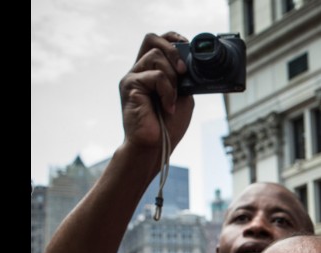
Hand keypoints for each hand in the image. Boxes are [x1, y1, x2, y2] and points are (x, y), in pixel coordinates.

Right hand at [119, 32, 194, 151]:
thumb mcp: (184, 97)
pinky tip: (168, 106)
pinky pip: (155, 76)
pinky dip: (168, 91)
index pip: (156, 41)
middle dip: (172, 50)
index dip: (172, 38)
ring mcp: (132, 77)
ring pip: (156, 57)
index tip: (187, 46)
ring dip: (172, 78)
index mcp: (151, 72)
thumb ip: (184, 79)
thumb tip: (190, 63)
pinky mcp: (130, 86)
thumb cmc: (168, 126)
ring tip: (173, 99)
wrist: (155, 147)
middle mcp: (139, 71)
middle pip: (151, 39)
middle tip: (183, 71)